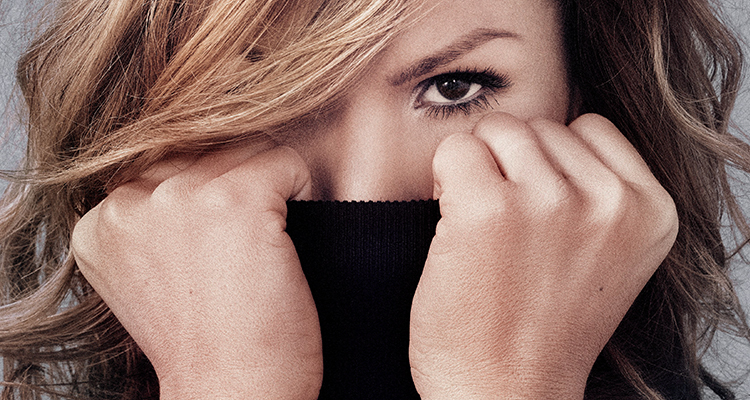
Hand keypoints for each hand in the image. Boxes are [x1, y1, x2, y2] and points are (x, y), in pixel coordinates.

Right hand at [71, 145, 322, 399]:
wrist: (232, 392)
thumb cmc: (206, 344)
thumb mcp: (152, 277)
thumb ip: (153, 220)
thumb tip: (195, 167)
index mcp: (102, 222)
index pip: (168, 165)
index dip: (208, 199)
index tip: (218, 250)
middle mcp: (129, 201)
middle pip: (207, 149)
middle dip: (238, 186)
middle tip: (246, 250)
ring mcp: (180, 197)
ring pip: (248, 148)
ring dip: (271, 187)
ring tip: (264, 246)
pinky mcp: (236, 199)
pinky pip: (287, 161)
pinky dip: (302, 192)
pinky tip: (288, 241)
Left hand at [409, 113, 677, 398]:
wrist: (506, 393)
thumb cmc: (544, 328)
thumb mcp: (605, 254)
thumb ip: (598, 190)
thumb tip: (548, 129)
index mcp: (650, 210)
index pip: (587, 127)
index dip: (550, 165)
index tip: (539, 215)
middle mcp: (608, 201)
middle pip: (536, 126)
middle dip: (512, 166)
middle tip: (506, 229)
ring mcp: (550, 202)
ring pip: (495, 130)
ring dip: (478, 171)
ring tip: (482, 228)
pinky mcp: (489, 209)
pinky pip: (454, 150)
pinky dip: (444, 182)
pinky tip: (454, 229)